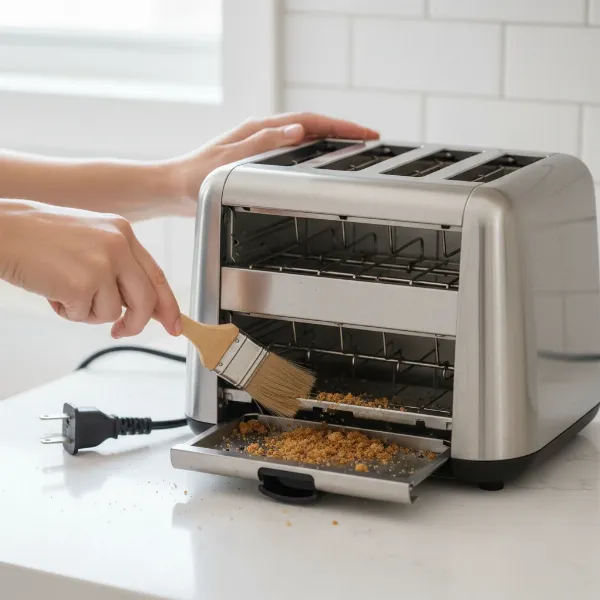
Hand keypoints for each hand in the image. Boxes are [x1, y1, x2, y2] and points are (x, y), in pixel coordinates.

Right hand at [0, 200, 180, 337]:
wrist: (2, 230)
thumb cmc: (38, 237)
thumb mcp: (91, 241)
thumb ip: (119, 268)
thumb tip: (141, 305)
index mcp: (123, 233)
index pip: (157, 276)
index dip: (169, 305)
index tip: (175, 325)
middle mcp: (118, 246)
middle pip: (146, 301)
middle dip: (135, 323)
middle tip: (120, 331)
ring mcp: (101, 264)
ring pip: (112, 313)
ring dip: (88, 312)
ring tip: (64, 291)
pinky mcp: (82, 283)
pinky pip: (85, 316)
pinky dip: (67, 312)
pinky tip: (52, 291)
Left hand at [171, 112, 379, 204]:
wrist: (172, 189)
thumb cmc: (194, 178)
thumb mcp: (229, 162)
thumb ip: (263, 145)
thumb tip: (298, 132)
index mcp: (259, 131)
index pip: (308, 122)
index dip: (339, 127)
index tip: (364, 134)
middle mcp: (262, 135)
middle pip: (312, 127)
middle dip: (342, 132)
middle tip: (368, 141)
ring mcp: (260, 147)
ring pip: (304, 140)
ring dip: (329, 143)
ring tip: (352, 151)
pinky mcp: (257, 162)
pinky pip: (293, 155)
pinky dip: (313, 156)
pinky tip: (319, 164)